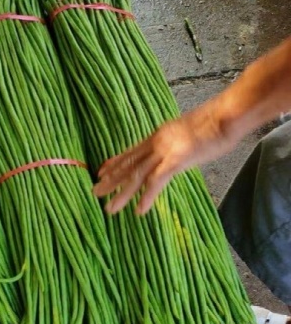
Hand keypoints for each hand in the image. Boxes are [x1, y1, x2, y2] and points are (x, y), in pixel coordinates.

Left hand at [92, 104, 235, 214]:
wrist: (229, 113)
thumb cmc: (219, 122)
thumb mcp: (191, 133)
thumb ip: (179, 144)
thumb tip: (179, 152)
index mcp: (159, 135)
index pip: (131, 151)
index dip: (115, 162)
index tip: (101, 171)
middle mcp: (157, 142)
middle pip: (129, 164)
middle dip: (110, 180)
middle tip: (94, 193)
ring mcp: (166, 150)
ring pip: (137, 175)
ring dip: (122, 194)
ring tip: (109, 209)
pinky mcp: (177, 159)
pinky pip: (157, 181)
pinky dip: (147, 196)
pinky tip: (139, 210)